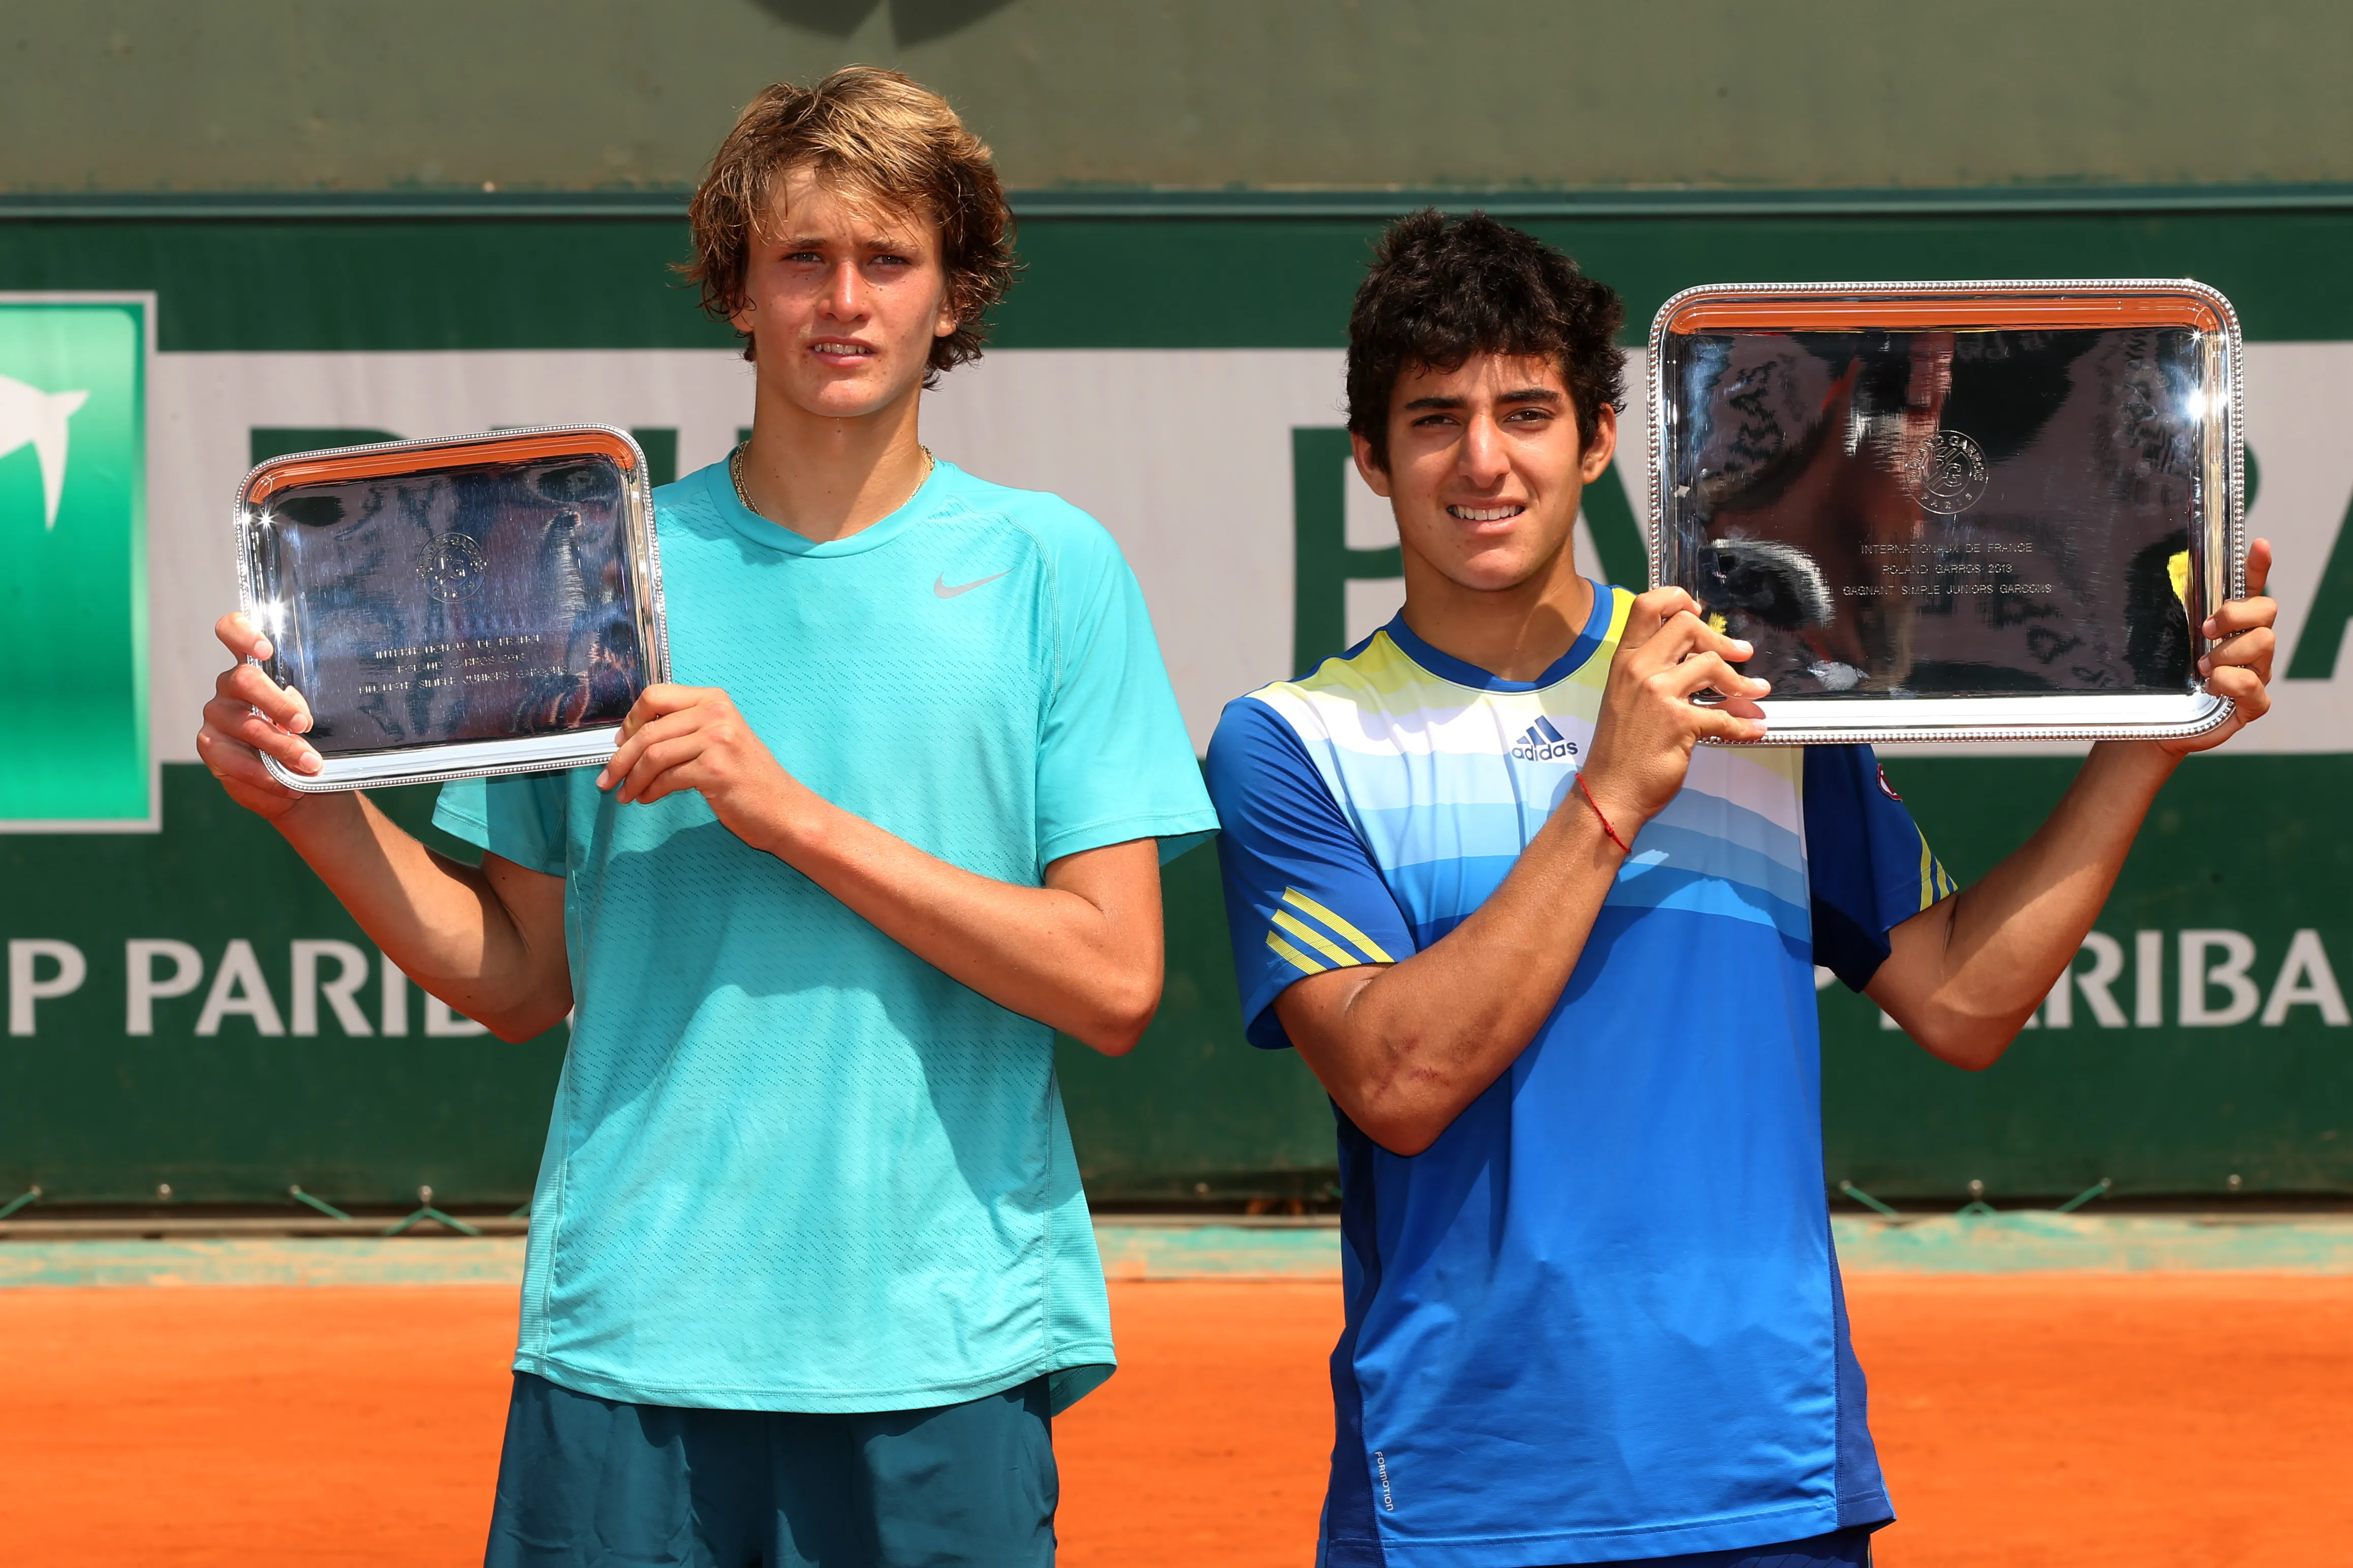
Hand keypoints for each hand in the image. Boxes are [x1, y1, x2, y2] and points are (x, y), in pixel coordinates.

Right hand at [197, 612, 322, 820]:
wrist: (299, 780)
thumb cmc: (307, 738)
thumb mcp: (313, 719)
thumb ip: (301, 708)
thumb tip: (297, 715)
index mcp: (254, 667)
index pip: (232, 632)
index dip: (242, 633)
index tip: (266, 650)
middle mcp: (230, 686)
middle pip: (243, 679)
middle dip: (276, 702)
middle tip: (305, 723)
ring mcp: (217, 716)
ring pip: (244, 724)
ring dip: (280, 746)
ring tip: (311, 764)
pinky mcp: (212, 747)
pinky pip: (233, 760)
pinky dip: (265, 775)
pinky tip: (288, 785)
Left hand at [596, 685, 802, 849]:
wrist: (783, 809)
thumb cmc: (748, 778)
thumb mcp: (719, 739)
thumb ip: (684, 729)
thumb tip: (631, 739)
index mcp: (714, 699)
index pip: (655, 696)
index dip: (631, 720)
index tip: (620, 742)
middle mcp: (716, 713)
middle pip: (649, 729)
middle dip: (621, 758)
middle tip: (608, 778)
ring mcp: (717, 740)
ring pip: (653, 755)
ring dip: (631, 778)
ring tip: (624, 794)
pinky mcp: (715, 770)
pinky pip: (666, 778)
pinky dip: (650, 790)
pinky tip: (646, 799)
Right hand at [1577, 588, 1768, 831]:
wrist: (1610, 791)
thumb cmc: (1620, 748)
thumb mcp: (1626, 698)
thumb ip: (1654, 672)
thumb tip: (1701, 658)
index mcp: (1624, 660)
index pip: (1646, 606)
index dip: (1678, 599)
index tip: (1699, 612)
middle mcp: (1638, 670)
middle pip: (1687, 626)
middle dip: (1721, 640)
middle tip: (1741, 654)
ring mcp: (1658, 694)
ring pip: (1711, 665)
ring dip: (1741, 682)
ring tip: (1755, 693)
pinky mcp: (1679, 723)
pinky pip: (1724, 716)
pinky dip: (1745, 724)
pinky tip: (1754, 728)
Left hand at [2156, 537, 2276, 756]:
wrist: (2159, 722)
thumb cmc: (2168, 676)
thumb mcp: (2170, 640)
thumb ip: (2178, 615)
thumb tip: (2164, 573)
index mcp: (2235, 625)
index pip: (2253, 588)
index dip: (2258, 566)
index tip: (2257, 544)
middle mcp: (2253, 644)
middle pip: (2267, 611)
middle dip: (2235, 615)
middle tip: (2205, 630)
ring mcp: (2258, 672)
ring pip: (2263, 644)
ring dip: (2226, 654)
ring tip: (2201, 669)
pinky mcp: (2254, 703)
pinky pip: (2254, 686)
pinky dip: (2229, 684)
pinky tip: (2211, 689)